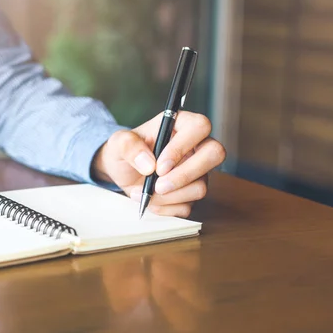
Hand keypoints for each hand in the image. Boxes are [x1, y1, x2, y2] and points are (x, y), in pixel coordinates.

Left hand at [91, 111, 225, 216]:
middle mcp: (194, 146)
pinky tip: (150, 200)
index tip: (159, 166)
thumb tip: (148, 164)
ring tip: (144, 192)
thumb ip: (129, 146)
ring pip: (201, 187)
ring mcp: (197, 171)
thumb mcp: (118, 143)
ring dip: (169, 196)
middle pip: (214, 154)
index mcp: (180, 125)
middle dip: (184, 175)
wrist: (122, 171)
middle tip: (158, 185)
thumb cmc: (125, 151)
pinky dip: (165, 208)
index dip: (182, 147)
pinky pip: (188, 206)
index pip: (199, 126)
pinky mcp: (191, 191)